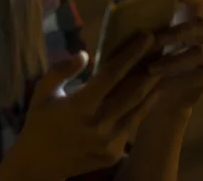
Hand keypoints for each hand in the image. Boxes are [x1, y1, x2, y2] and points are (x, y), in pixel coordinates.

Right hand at [11, 34, 162, 179]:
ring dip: (153, 86)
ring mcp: (109, 142)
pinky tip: (152, 91)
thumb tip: (84, 54)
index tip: (147, 37)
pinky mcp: (115, 153)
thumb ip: (60, 70)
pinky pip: (132, 124)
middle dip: (150, 67)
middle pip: (133, 91)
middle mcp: (98, 125)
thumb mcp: (41, 93)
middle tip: (162, 47)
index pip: (111, 75)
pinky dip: (143, 106)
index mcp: (79, 107)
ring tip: (163, 66)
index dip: (131, 54)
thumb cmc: (39, 123)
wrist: (39, 165)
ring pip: (138, 108)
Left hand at [147, 0, 202, 114]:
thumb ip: (139, 33)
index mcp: (189, 17)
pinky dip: (177, 80)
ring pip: (199, 52)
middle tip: (155, 39)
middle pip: (200, 24)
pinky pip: (199, 76)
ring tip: (151, 69)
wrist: (162, 97)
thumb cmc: (148, 62)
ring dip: (174, 60)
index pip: (196, 0)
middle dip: (176, 31)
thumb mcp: (142, 46)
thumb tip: (119, 21)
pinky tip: (159, 85)